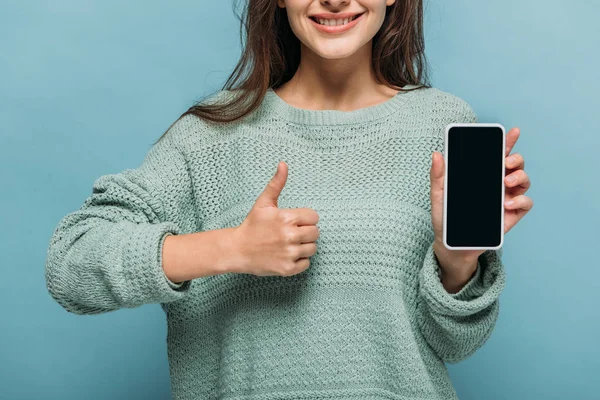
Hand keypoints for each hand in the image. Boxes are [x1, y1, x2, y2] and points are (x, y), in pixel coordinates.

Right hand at [233, 161, 320, 276]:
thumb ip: (276, 184)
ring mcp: (289, 253)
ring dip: (304, 246)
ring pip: (313, 248)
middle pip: (316, 233)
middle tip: (292, 233)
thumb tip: (283, 164)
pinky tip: (287, 255)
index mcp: (286, 218)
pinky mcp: (288, 269)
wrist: (237, 250)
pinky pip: (306, 263)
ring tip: (289, 244)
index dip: (306, 218)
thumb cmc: (252, 225)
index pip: (314, 217)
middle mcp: (290, 236)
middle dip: (306, 232)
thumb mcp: (263, 203)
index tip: (295, 221)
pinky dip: (299, 261)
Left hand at [429, 127, 533, 290]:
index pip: (498, 155)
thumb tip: (437, 154)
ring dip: (520, 176)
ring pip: (523, 180)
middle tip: (506, 163)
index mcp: (483, 176)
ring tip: (505, 183)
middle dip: (516, 158)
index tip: (513, 132)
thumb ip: (438, 176)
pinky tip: (506, 204)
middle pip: (515, 165)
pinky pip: (526, 203)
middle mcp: (498, 185)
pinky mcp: (512, 215)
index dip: (508, 142)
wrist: (452, 245)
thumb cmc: (446, 219)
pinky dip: (521, 200)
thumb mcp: (439, 195)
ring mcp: (507, 199)